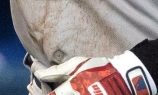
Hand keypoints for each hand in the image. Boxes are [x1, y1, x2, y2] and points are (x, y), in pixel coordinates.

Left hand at [36, 56, 151, 94]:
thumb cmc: (98, 68)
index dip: (39, 94)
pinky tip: (66, 92)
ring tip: (52, 90)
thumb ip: (56, 71)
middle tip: (40, 90)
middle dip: (46, 94)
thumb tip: (37, 72)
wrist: (123, 79)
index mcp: (72, 89)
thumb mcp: (76, 64)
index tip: (33, 89)